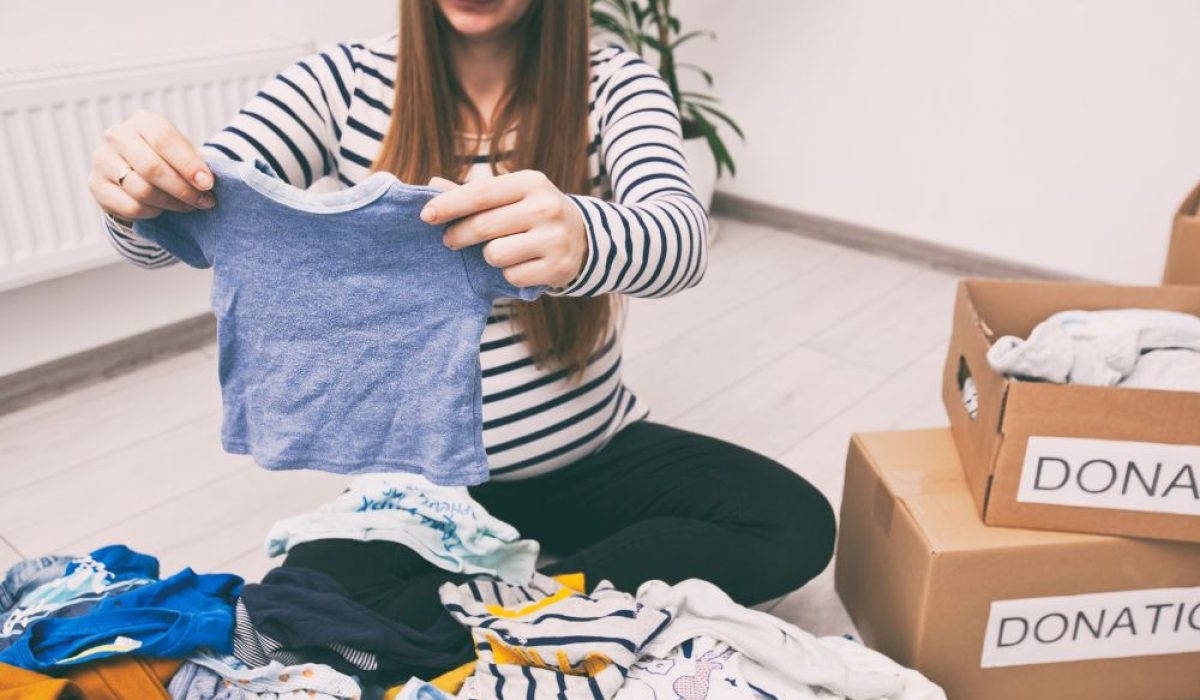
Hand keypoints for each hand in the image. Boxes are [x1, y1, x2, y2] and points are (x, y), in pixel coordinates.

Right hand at [88, 110, 214, 220]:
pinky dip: (152, 212)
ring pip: (142, 190)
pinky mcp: (95, 184)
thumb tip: (206, 182)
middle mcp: (118, 136)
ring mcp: (103, 159)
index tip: (208, 184)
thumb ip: (194, 163)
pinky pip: (130, 206)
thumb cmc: (166, 159)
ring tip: (187, 206)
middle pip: (152, 168)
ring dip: (171, 203)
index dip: (188, 164)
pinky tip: (161, 209)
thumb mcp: (182, 153)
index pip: (165, 140)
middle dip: (183, 189)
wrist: (134, 172)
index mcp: (144, 121)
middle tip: (203, 202)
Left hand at [421, 170, 586, 288]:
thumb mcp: (511, 195)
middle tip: (450, 241)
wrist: (584, 238)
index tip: (426, 216)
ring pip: (495, 255)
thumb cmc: (533, 213)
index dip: (449, 205)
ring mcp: (555, 238)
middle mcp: (546, 207)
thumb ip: (473, 194)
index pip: (480, 193)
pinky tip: (521, 264)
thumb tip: (432, 186)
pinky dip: (510, 273)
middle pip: (483, 226)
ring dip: (489, 256)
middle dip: (458, 236)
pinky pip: (513, 276)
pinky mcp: (559, 267)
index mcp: (531, 182)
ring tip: (499, 251)